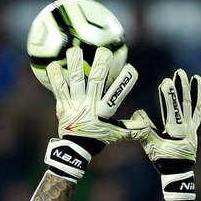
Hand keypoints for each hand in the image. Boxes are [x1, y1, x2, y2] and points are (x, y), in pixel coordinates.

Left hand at [44, 45, 142, 180]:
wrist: (74, 150)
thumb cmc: (97, 138)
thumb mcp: (116, 134)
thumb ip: (132, 129)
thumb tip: (148, 127)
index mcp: (104, 111)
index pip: (116, 94)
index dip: (124, 82)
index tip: (131, 69)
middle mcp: (89, 105)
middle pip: (96, 82)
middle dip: (101, 66)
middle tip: (104, 50)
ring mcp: (75, 104)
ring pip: (75, 81)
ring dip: (75, 65)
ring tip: (74, 49)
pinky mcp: (62, 105)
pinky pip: (58, 89)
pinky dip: (55, 77)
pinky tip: (52, 64)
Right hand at [126, 68, 200, 200]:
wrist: (178, 173)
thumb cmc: (163, 160)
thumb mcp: (151, 146)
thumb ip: (145, 130)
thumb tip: (138, 113)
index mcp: (177, 133)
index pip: (173, 111)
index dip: (169, 96)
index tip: (166, 81)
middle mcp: (188, 129)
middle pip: (185, 105)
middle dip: (182, 88)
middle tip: (179, 72)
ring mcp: (193, 129)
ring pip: (194, 107)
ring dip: (195, 92)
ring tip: (196, 77)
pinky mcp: (194, 131)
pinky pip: (197, 114)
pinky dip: (198, 104)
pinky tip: (199, 95)